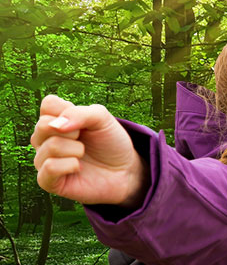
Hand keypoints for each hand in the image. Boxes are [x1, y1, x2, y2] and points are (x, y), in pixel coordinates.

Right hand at [31, 95, 147, 207]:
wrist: (124, 171)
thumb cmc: (110, 142)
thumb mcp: (103, 119)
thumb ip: (80, 113)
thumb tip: (56, 125)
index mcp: (54, 120)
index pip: (49, 104)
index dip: (71, 110)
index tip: (85, 122)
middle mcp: (43, 139)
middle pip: (43, 125)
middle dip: (73, 131)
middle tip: (84, 139)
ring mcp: (43, 160)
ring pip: (50, 146)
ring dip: (76, 149)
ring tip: (83, 154)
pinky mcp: (47, 181)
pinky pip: (49, 168)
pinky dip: (70, 165)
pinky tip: (78, 167)